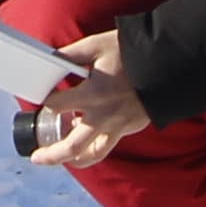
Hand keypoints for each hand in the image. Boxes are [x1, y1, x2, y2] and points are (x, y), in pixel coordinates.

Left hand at [24, 27, 153, 169]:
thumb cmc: (132, 52)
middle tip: (36, 158)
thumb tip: (50, 59)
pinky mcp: (130, 128)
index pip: (57, 106)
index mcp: (92, 94)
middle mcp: (103, 116)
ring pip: (93, 154)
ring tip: (61, 159)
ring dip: (74, 160)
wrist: (169, 63)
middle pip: (72, 147)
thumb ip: (70, 55)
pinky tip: (85, 136)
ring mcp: (118, 126)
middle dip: (51, 156)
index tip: (43, 99)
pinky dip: (94, 146)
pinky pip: (108, 144)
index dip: (46, 102)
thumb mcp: (96, 46)